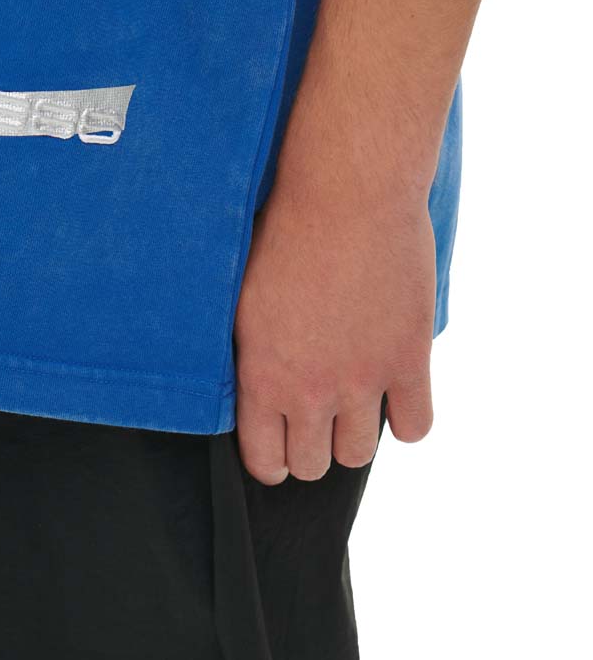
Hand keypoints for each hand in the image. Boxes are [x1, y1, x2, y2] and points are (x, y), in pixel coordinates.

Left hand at [234, 175, 436, 484]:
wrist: (347, 194)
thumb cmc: (286, 230)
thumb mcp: (243, 297)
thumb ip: (249, 353)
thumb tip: (250, 384)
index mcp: (262, 375)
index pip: (265, 458)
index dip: (272, 461)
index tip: (280, 451)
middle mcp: (311, 389)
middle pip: (313, 464)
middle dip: (312, 449)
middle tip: (317, 423)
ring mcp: (363, 379)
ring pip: (360, 454)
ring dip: (355, 436)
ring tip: (354, 408)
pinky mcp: (409, 360)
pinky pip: (416, 426)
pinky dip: (407, 419)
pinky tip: (397, 396)